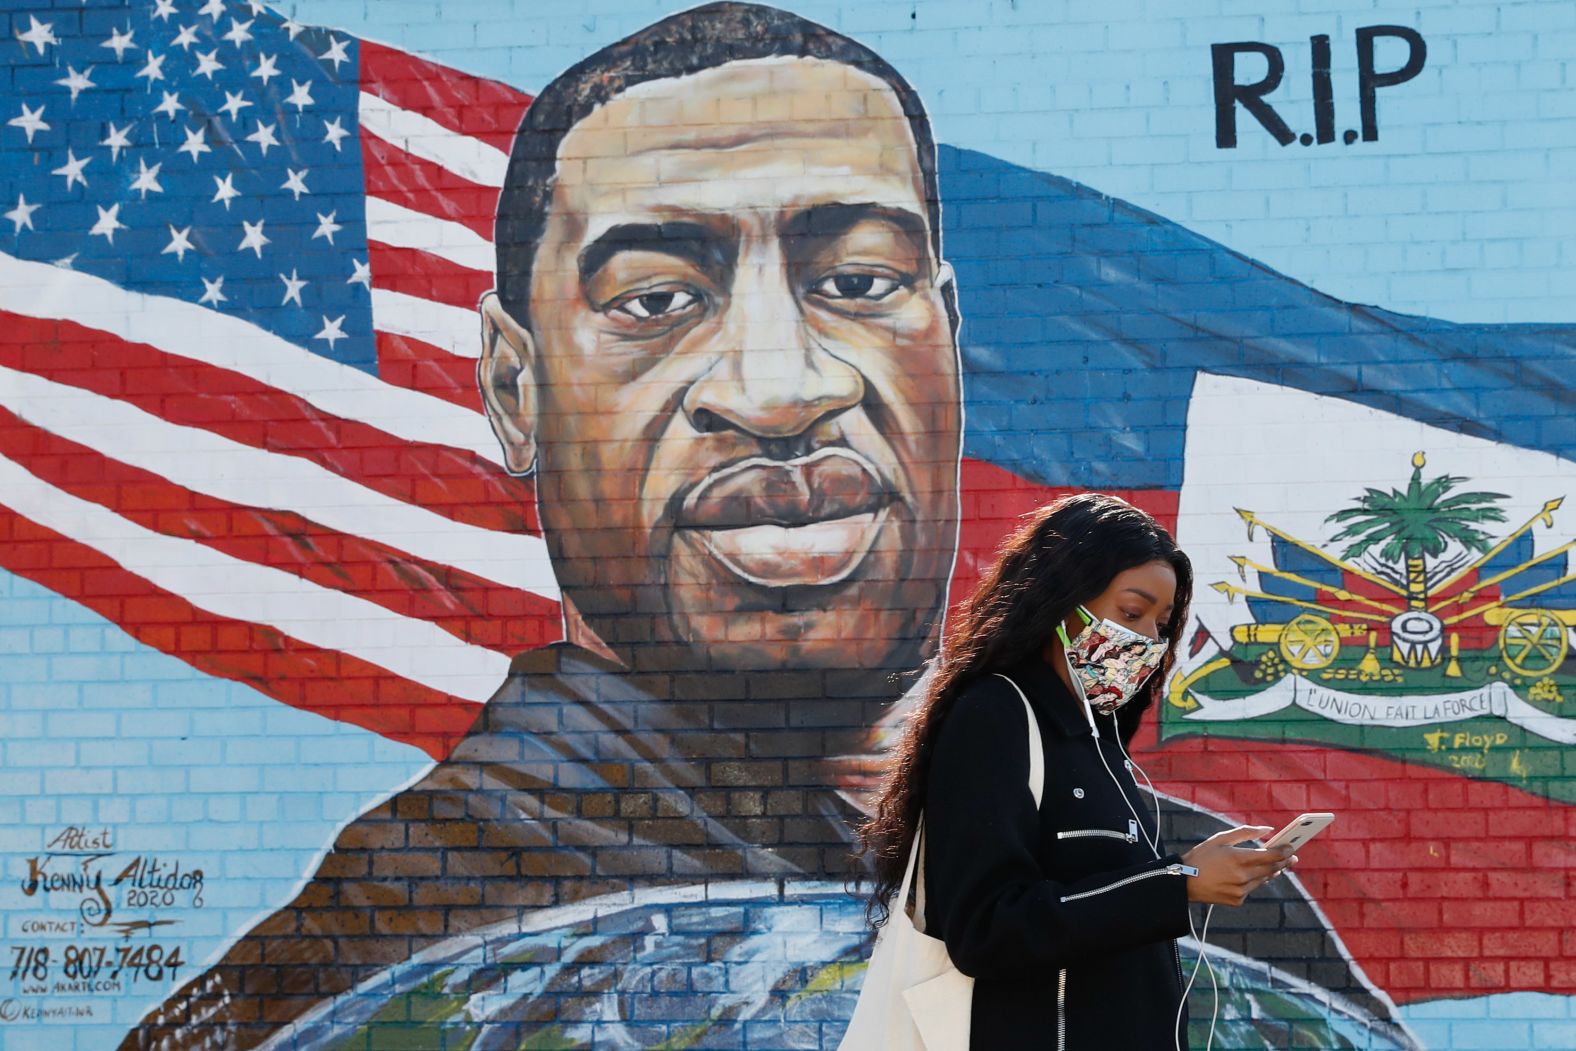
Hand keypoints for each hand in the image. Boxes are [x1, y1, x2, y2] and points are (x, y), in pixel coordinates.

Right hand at [1181, 825, 1295, 905]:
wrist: (1184, 881)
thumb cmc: (1202, 856)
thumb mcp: (1220, 838)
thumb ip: (1245, 832)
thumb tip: (1267, 830)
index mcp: (1237, 858)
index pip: (1270, 855)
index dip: (1283, 851)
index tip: (1291, 847)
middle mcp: (1242, 876)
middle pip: (1271, 869)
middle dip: (1283, 862)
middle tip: (1292, 857)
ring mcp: (1240, 890)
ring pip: (1264, 880)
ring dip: (1272, 872)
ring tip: (1277, 866)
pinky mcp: (1237, 900)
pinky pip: (1252, 889)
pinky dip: (1254, 881)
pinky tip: (1252, 875)